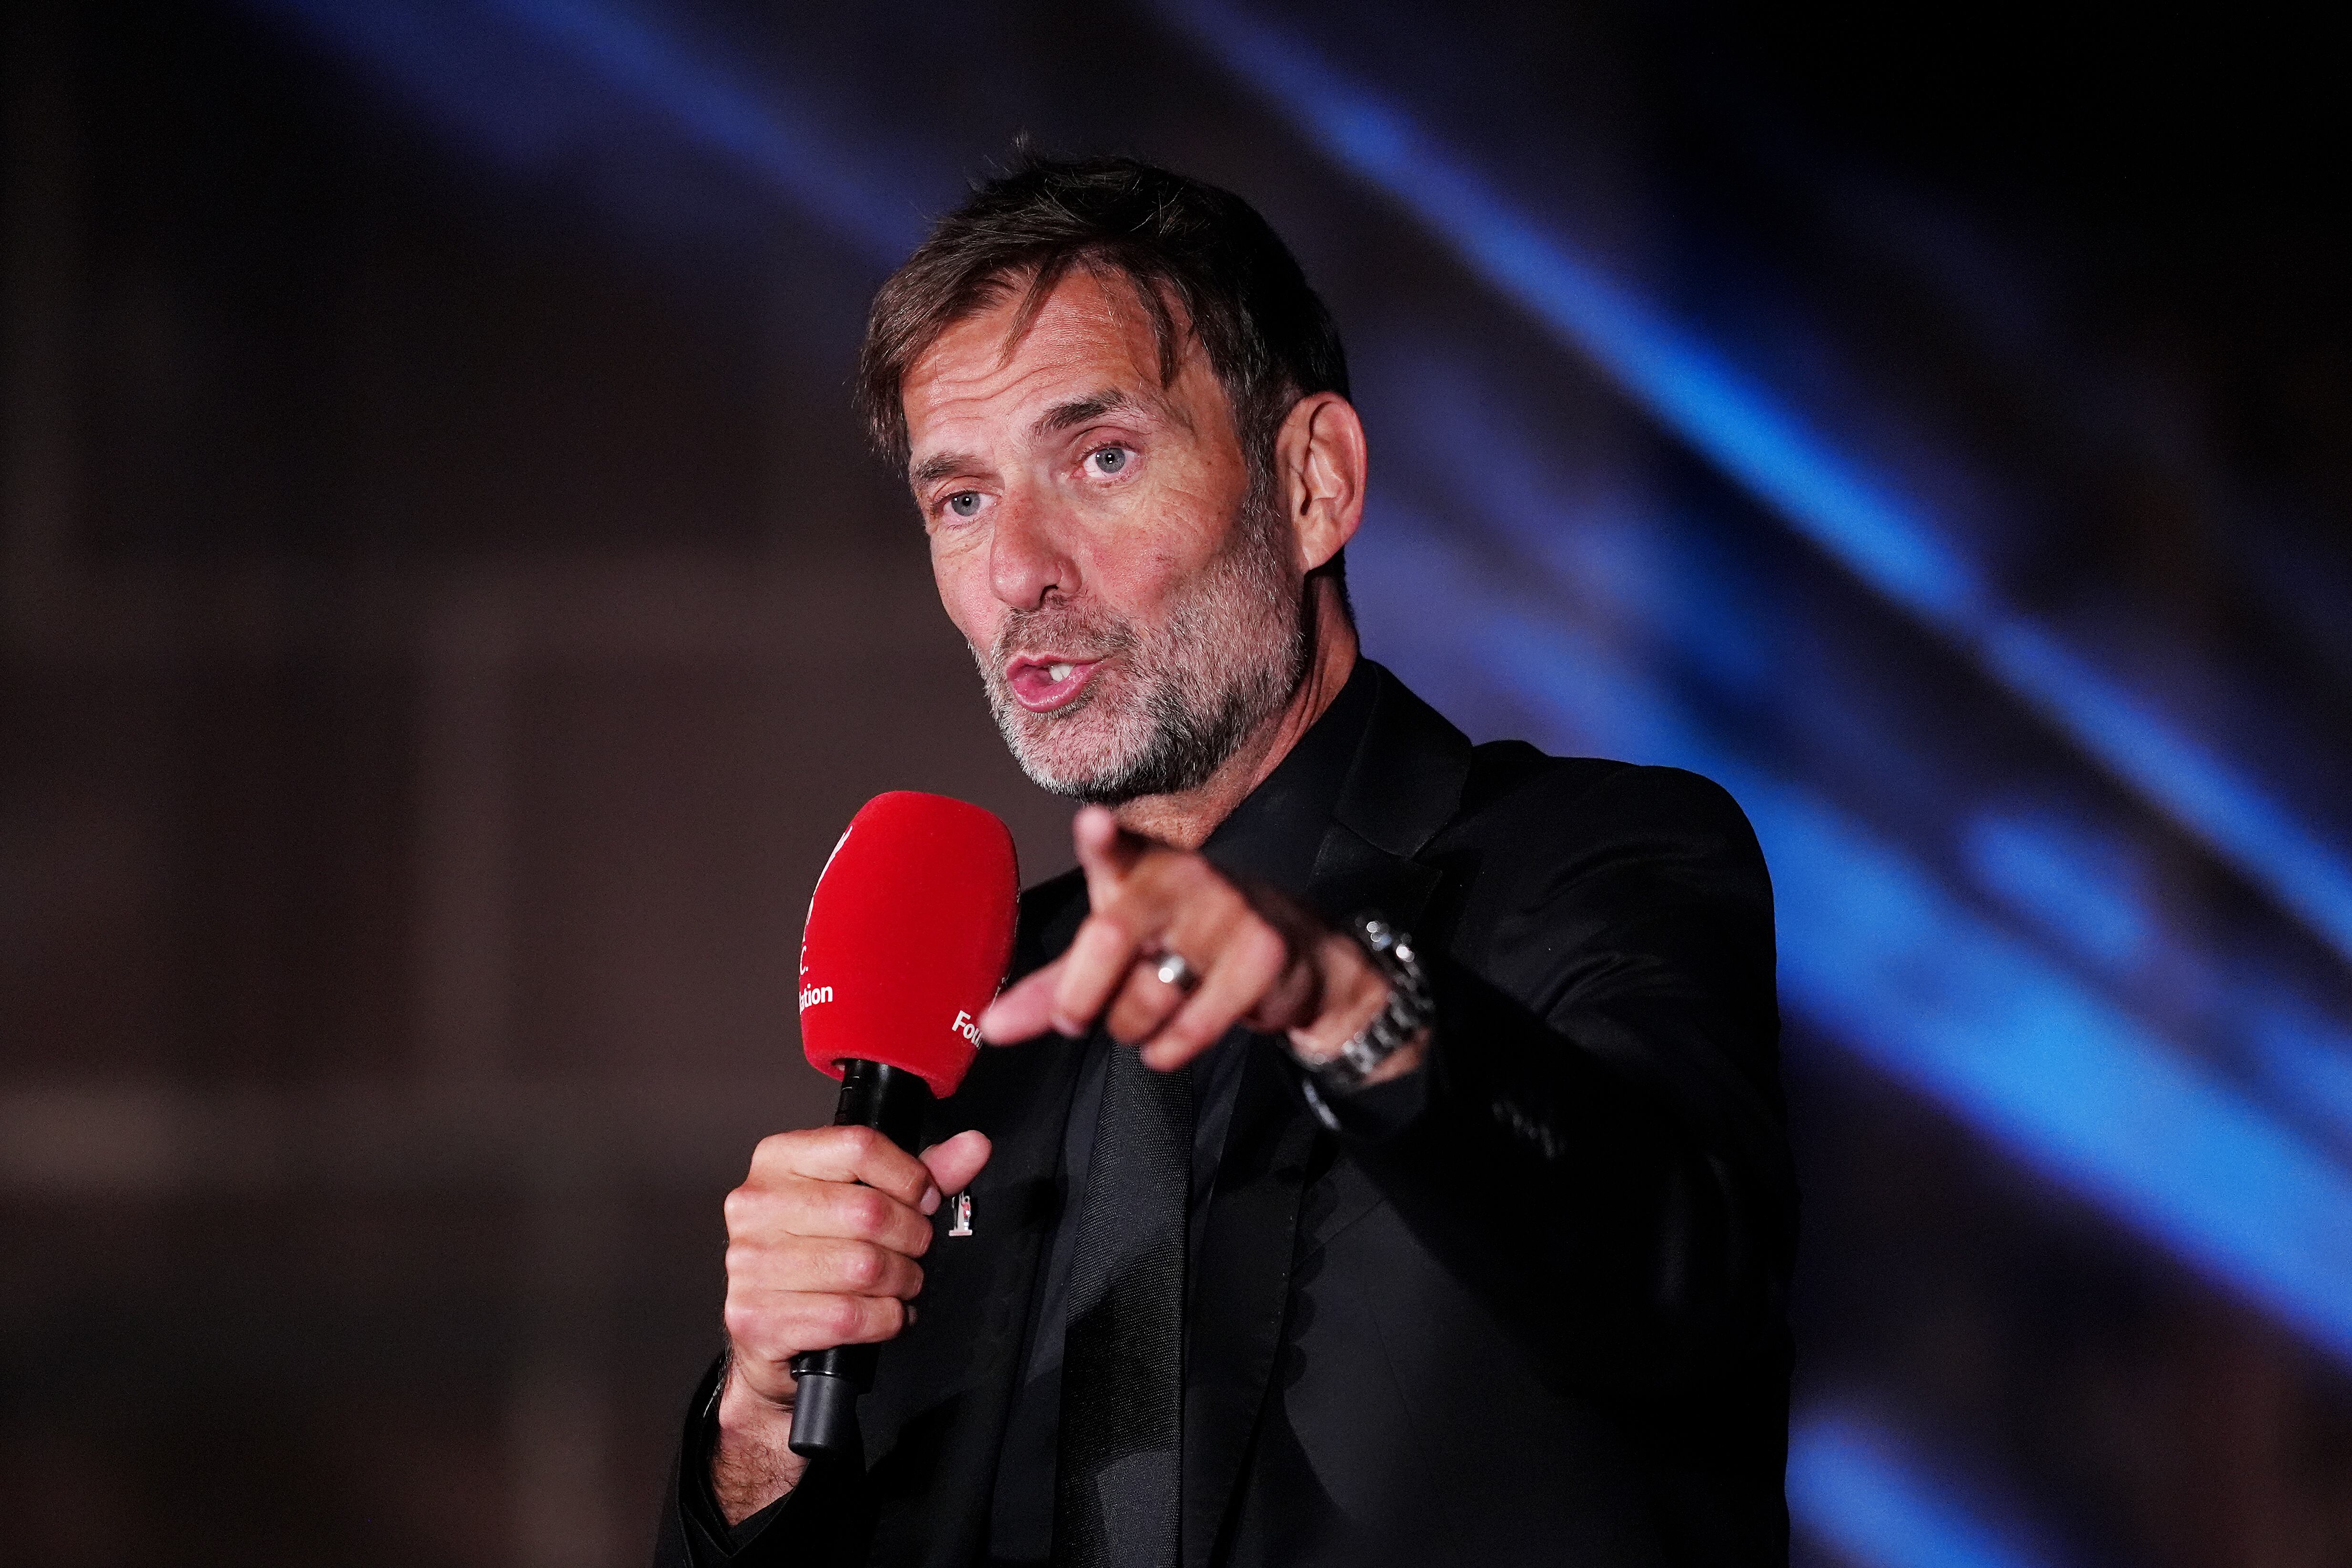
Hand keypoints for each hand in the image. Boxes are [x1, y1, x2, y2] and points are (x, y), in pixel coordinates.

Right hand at [711, 1125, 991, 1521]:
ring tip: (899, 1283)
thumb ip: (922, 1171)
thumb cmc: (817, 1255)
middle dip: (911, 1237)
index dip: (910, 1176)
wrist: (767, 1334)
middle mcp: (756, 1206)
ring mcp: (750, 1264)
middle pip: (869, 1210)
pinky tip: (881, 1313)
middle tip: (913, 1249)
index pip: (860, 1146)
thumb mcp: (867, 1199)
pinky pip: (850, 1316)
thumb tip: (973, 1147)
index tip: (923, 1199)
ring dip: (900, 1281)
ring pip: (864, 1266)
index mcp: (778, 1160)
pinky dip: (884, 1319)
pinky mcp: (757, 1317)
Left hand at [978, 805, 1417, 1078]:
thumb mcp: (1115, 954)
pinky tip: (1174, 1038)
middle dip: (1081, 995)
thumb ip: (1054, 985)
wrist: (1288, 955)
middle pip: (1110, 936)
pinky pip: (1193, 1026)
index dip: (1102, 838)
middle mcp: (1181, 877)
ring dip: (1132, 1028)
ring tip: (1148, 1015)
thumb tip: (993, 1028)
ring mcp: (1226, 912)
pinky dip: (1171, 1048)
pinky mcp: (1262, 954)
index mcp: (1137, 867)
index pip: (1114, 849)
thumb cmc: (1184, 943)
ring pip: (1148, 995)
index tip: (1091, 823)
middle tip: (1075, 1017)